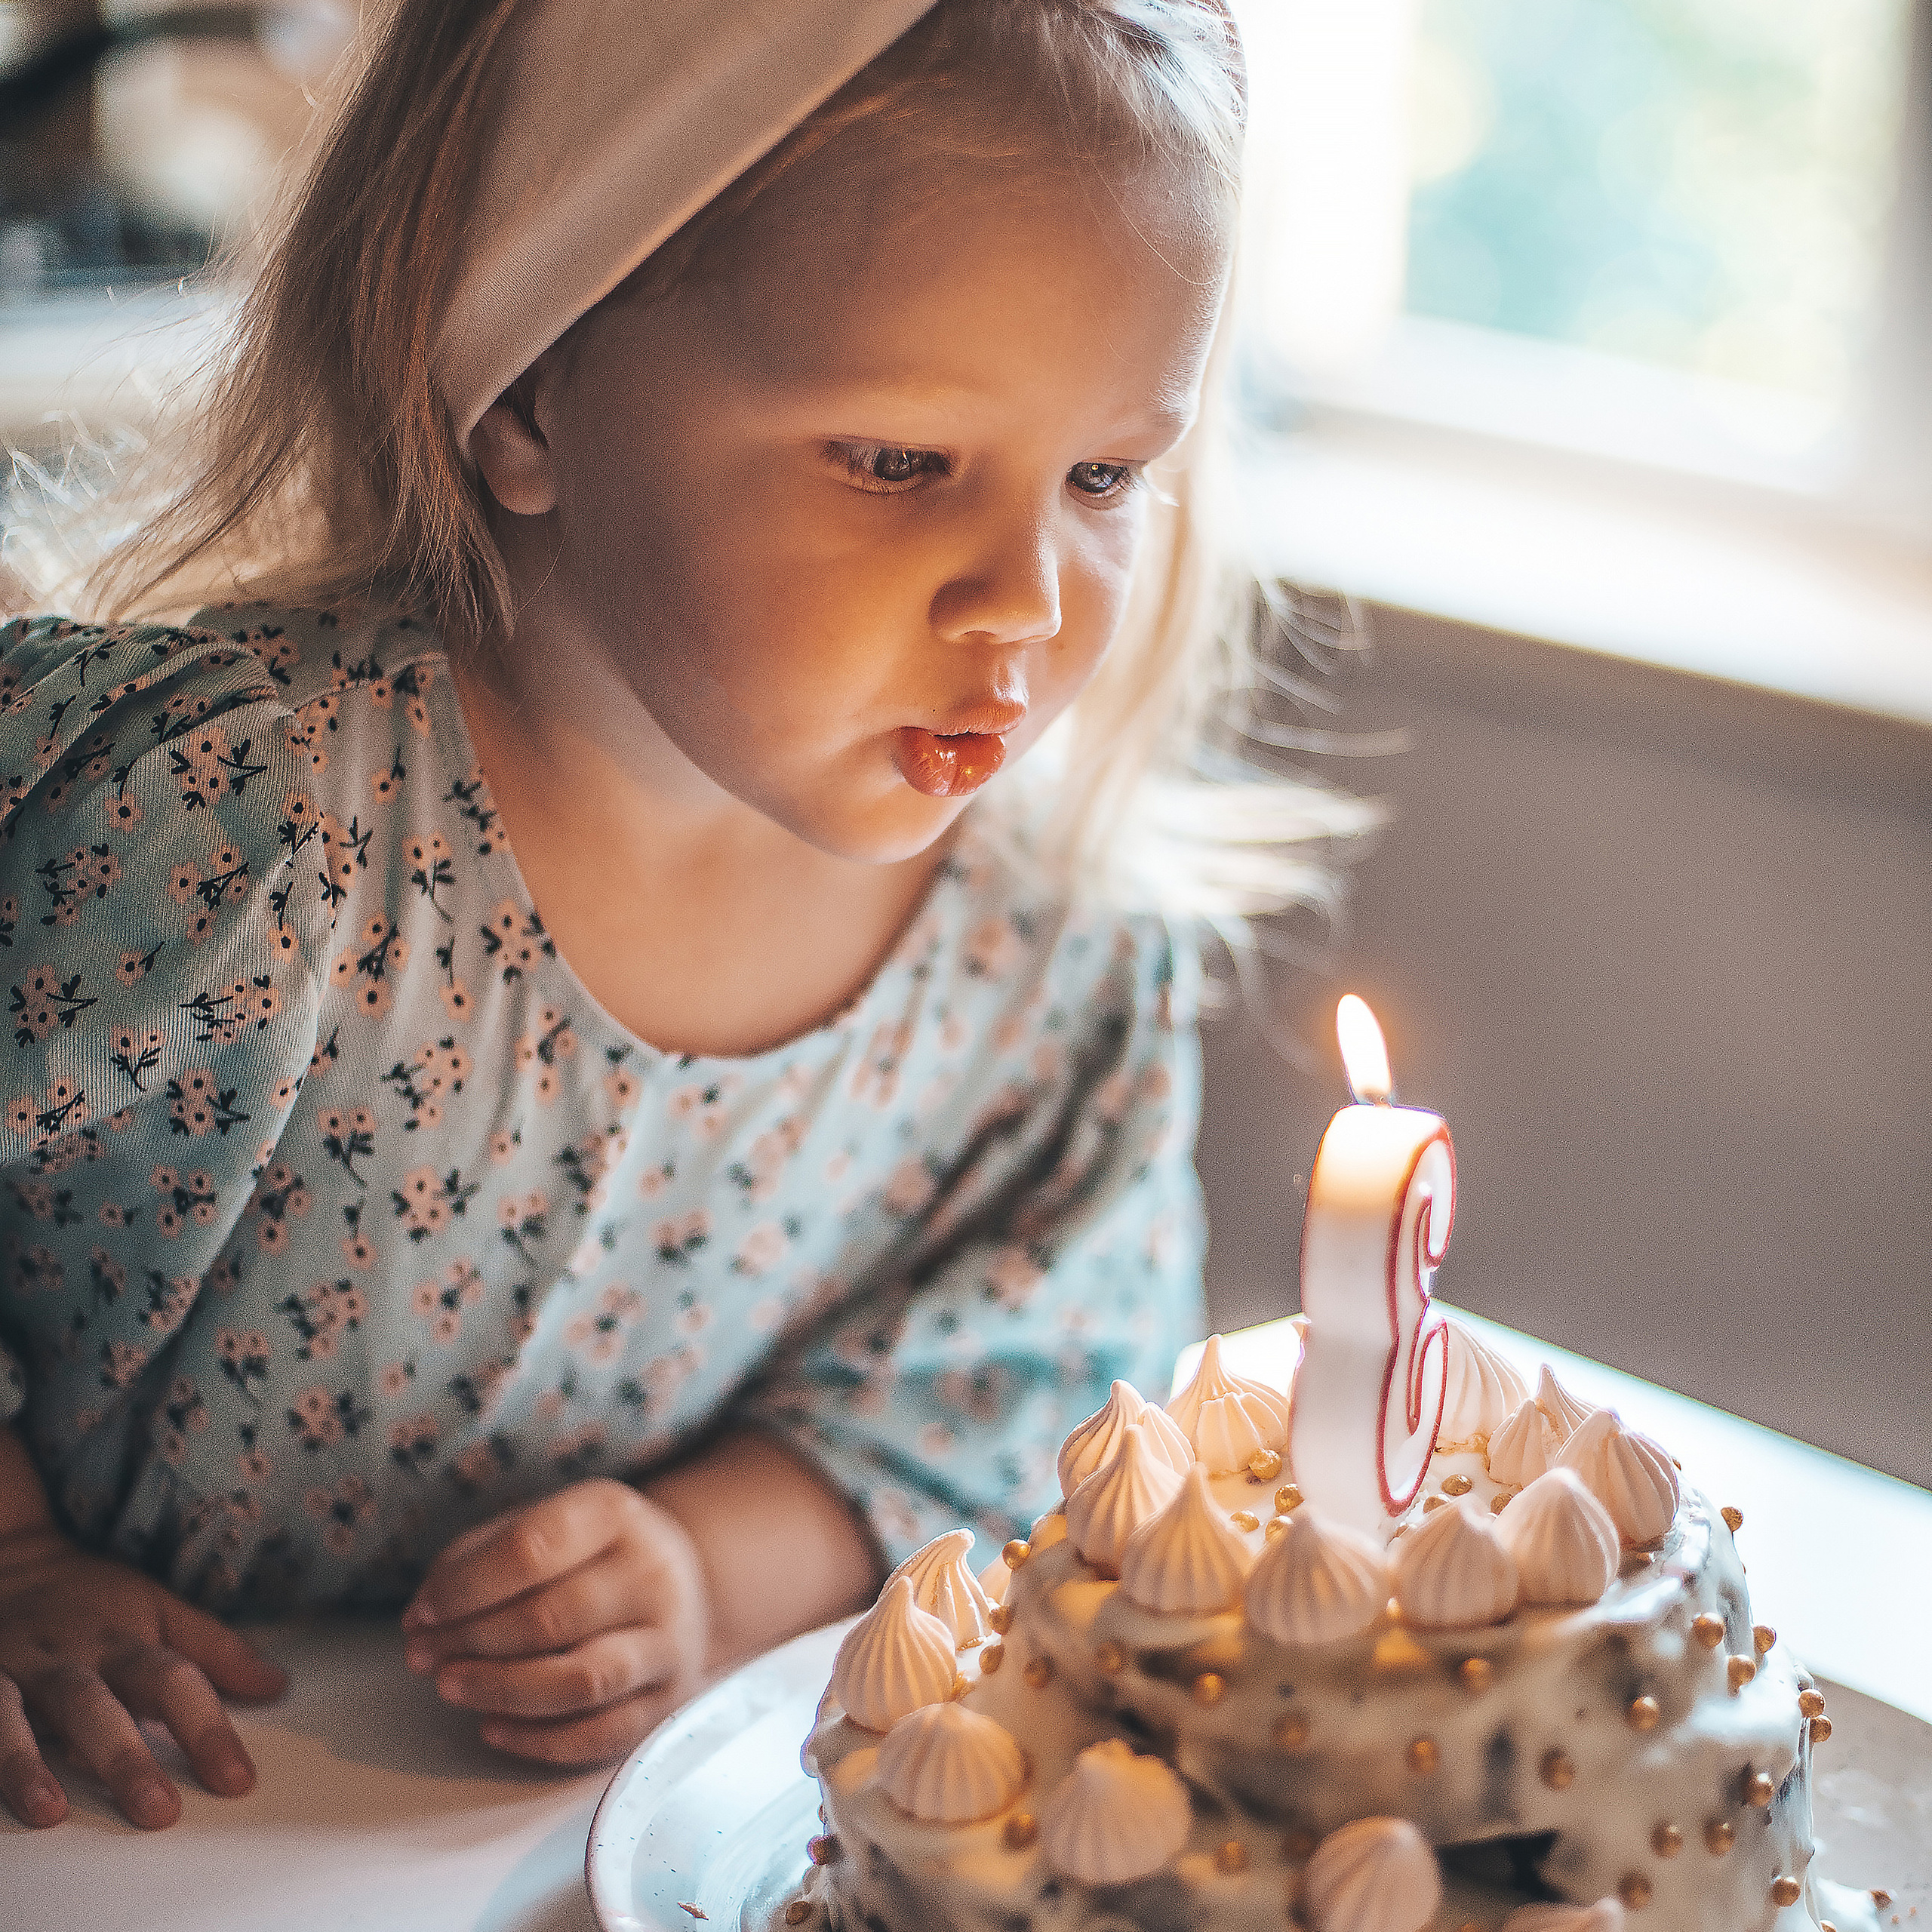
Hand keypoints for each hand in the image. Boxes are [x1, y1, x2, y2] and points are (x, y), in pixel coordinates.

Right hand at [0, 1522, 286, 1829]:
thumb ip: (214, 1650)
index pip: (175, 1682)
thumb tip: (276, 1685)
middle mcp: (66, 1658)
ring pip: (13, 1716)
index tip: (237, 1781)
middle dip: (126, 1758)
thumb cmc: (92, 1599)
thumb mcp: (158, 1608)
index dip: (208, 1731)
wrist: (9, 1561)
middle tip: (159, 1811)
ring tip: (50, 1813)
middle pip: (98, 1706)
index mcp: (122, 1640)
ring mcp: (9, 1673)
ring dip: (29, 1763)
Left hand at [401, 1477, 708, 1765]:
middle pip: (549, 1619)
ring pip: (579, 1681)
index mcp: (614, 1515)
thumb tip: (423, 1615)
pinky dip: (536, 1740)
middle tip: (421, 1655)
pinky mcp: (668, 1700)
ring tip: (448, 1686)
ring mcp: (667, 1641)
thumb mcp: (546, 1525)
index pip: (531, 1549)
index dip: (464, 1587)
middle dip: (470, 1643)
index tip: (420, 1613)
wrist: (685, 1584)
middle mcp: (652, 1573)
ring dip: (499, 1690)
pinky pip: (598, 1735)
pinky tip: (491, 1727)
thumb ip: (481, 1557)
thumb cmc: (590, 1555)